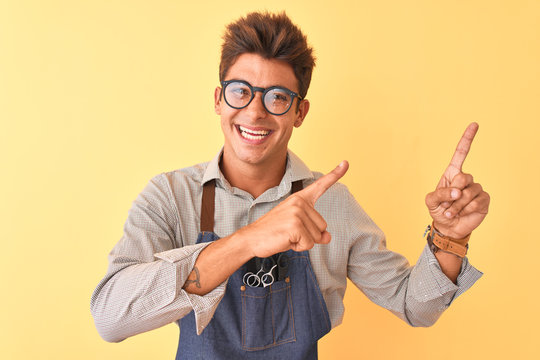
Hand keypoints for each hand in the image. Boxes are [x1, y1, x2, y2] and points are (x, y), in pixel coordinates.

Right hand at [239, 161, 348, 257]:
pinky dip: (299, 247)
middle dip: (309, 235)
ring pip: (317, 237)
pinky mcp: (295, 226)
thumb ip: (315, 231)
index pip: (320, 186)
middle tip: (288, 232)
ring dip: (303, 242)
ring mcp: (297, 213)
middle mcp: (299, 203)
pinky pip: (309, 244)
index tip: (346, 163)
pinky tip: (285, 240)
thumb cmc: (274, 233)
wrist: (252, 238)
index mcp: (299, 199)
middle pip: (322, 226)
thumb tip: (327, 237)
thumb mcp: (297, 229)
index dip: (335, 175)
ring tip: (286, 236)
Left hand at [425, 123, 489, 238]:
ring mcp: (475, 189)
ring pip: (469, 192)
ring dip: (457, 205)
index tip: (475, 124)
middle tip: (446, 205)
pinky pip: (476, 202)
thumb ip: (440, 194)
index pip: (461, 153)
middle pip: (463, 177)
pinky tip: (462, 214)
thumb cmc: (438, 210)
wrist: (448, 227)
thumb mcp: (431, 201)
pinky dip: (466, 210)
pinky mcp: (483, 200)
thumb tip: (457, 191)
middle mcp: (465, 179)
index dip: (467, 139)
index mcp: (452, 174)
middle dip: (452, 193)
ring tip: (451, 212)